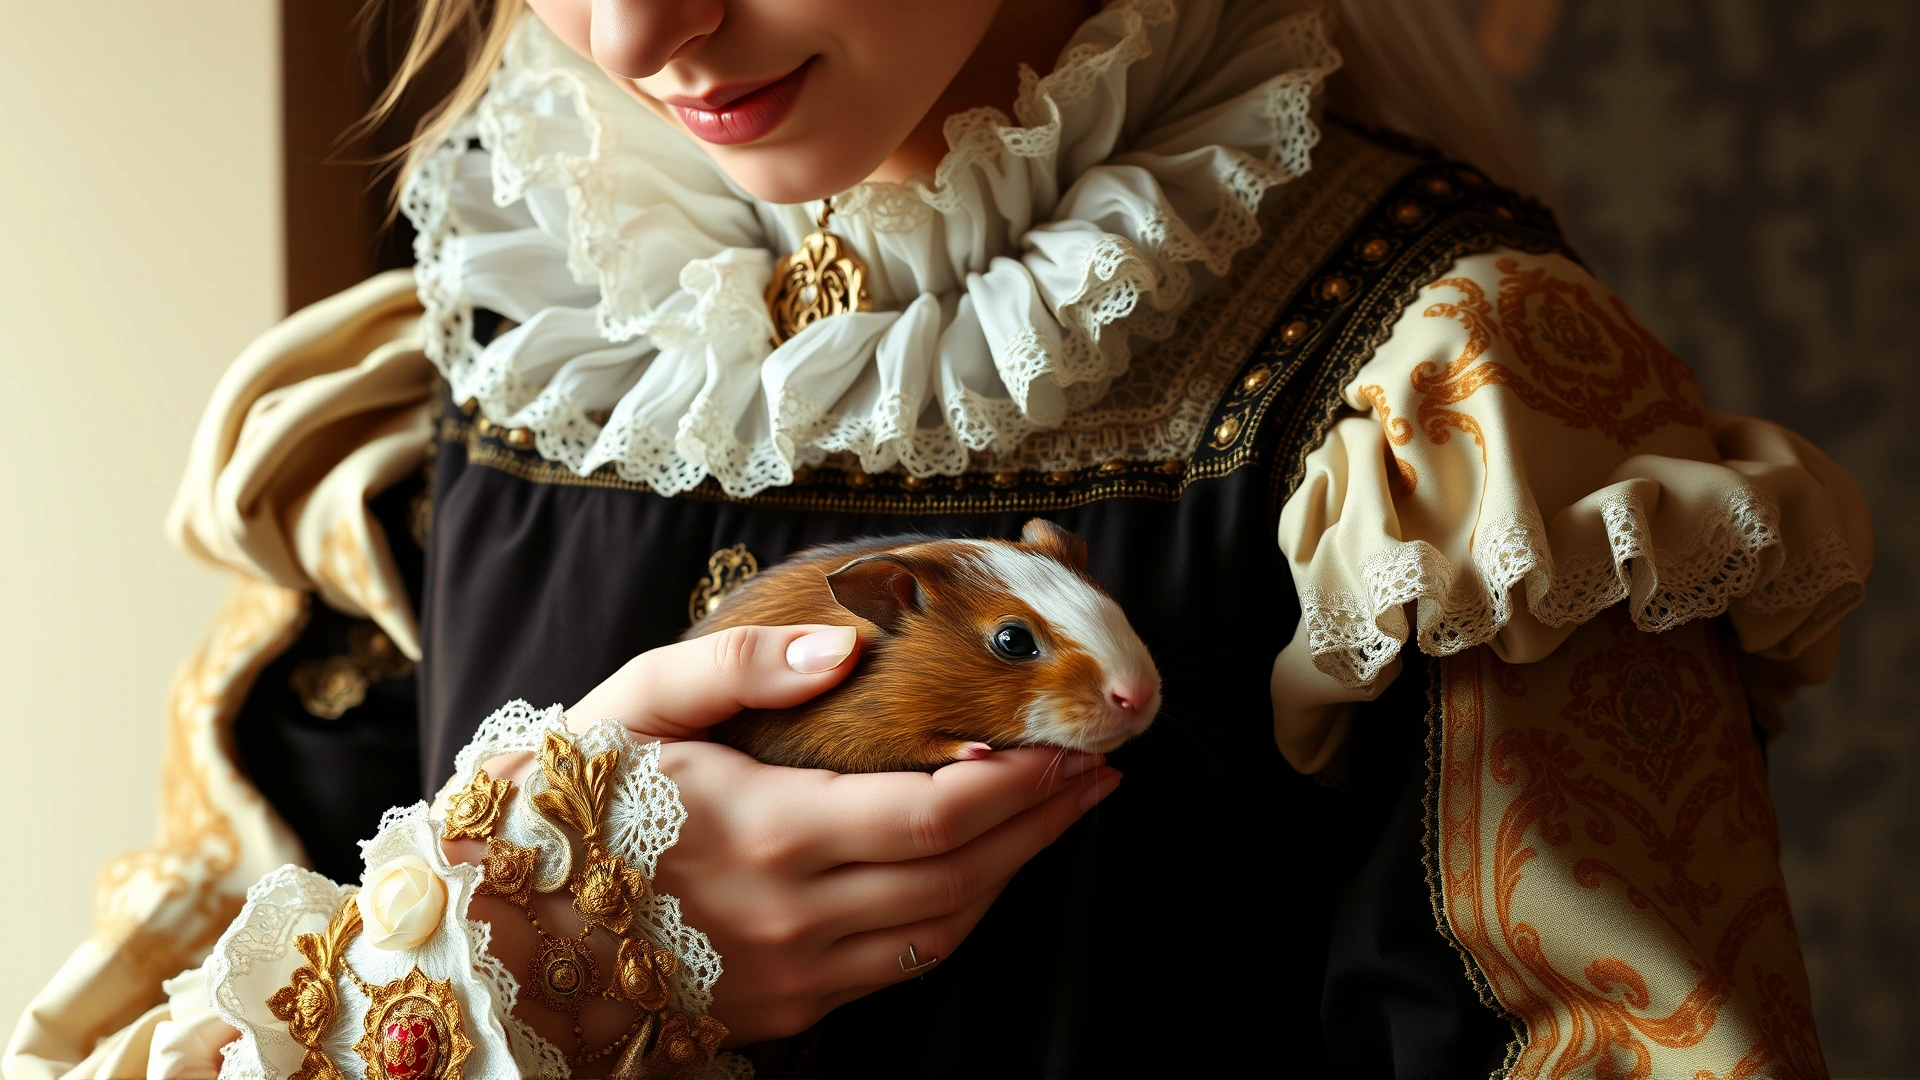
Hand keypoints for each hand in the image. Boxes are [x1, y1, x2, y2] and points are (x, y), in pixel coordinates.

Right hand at [460, 624, 1121, 1049]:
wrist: (495, 928)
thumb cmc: (562, 800)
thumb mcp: (633, 704)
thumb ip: (740, 669)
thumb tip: (848, 646)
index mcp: (768, 835)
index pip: (937, 820)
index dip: (1018, 787)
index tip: (1068, 744)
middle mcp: (792, 919)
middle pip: (961, 880)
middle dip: (1041, 824)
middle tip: (1095, 773)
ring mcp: (790, 976)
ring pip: (939, 932)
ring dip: (1011, 875)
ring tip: (1056, 815)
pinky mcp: (782, 1012)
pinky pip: (895, 968)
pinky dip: (952, 917)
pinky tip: (974, 872)